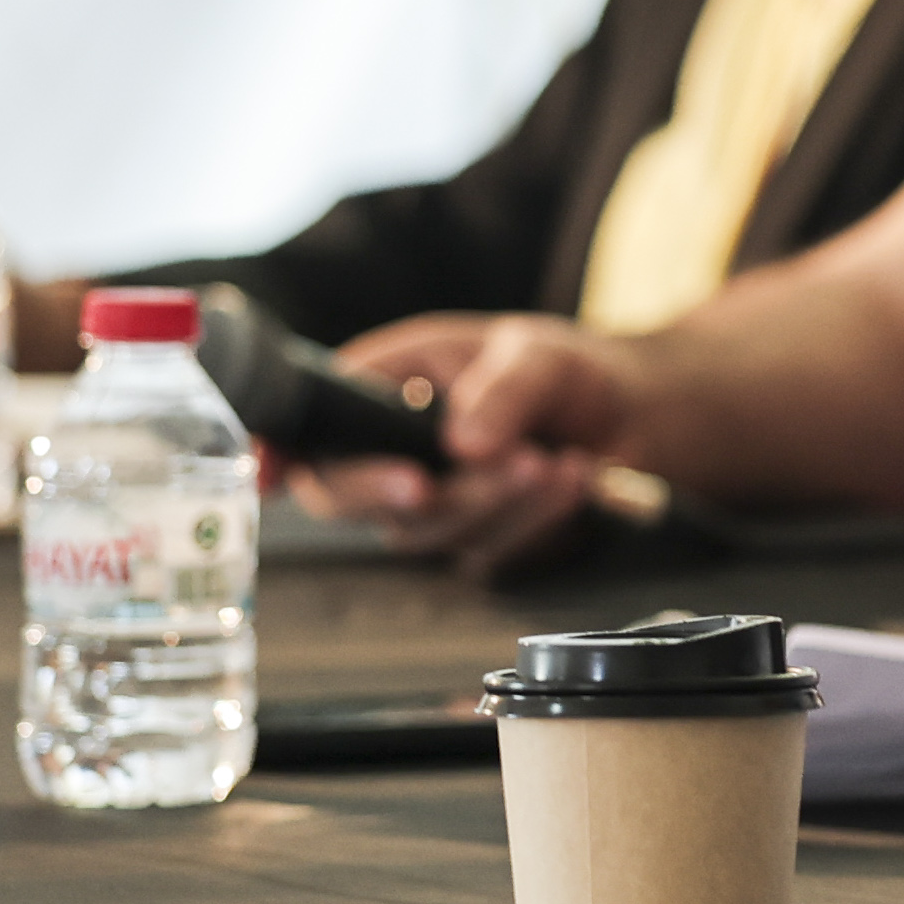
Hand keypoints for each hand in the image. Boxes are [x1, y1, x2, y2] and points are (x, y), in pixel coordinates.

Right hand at [291, 313, 626, 574]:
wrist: (634, 412)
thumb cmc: (562, 367)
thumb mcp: (538, 354)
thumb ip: (504, 389)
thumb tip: (461, 444)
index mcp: (378, 388)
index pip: (308, 430)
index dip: (277, 454)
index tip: (269, 476)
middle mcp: (387, 451)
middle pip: (353, 498)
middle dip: (426, 488)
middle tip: (498, 462)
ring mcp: (427, 503)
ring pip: (427, 529)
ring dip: (497, 499)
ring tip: (561, 459)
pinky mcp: (472, 540)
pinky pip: (485, 550)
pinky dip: (535, 519)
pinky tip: (578, 478)